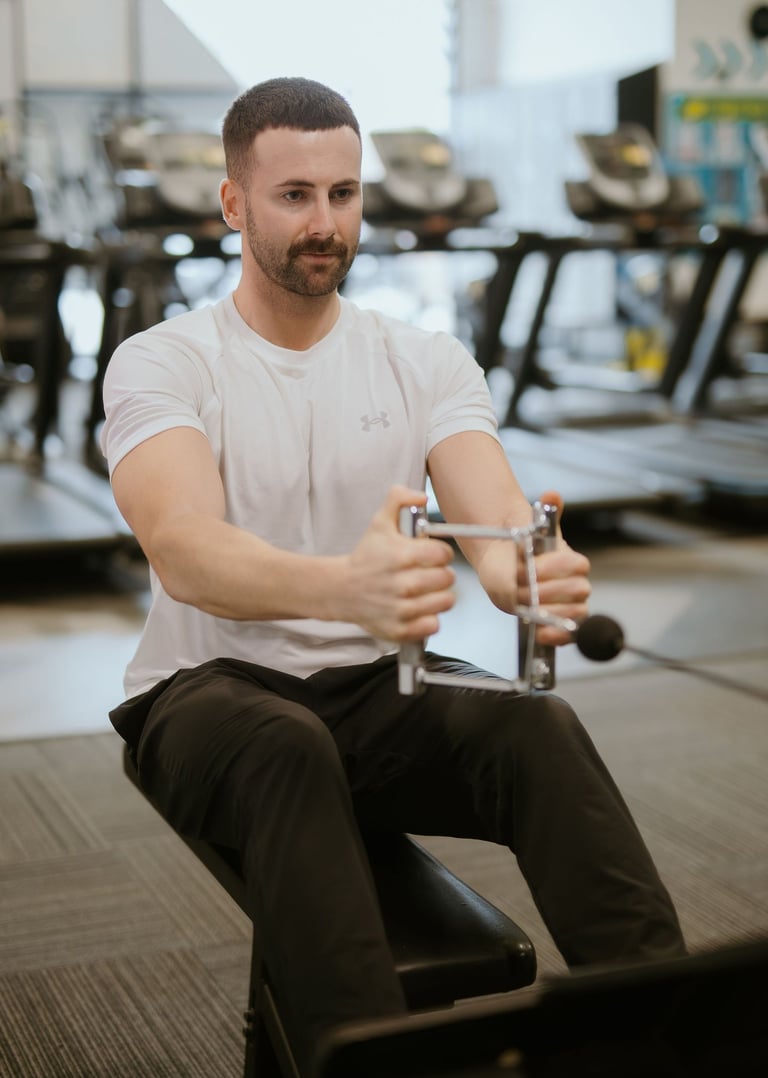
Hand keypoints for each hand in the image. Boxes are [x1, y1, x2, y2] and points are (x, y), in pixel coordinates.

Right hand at [343, 486, 455, 641]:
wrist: (341, 589)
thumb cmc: (366, 556)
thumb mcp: (379, 522)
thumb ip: (399, 499)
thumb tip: (421, 496)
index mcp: (401, 556)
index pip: (443, 554)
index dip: (440, 553)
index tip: (431, 556)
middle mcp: (403, 585)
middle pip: (447, 578)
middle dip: (440, 573)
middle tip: (427, 573)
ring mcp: (401, 609)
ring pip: (445, 602)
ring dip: (439, 596)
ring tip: (425, 591)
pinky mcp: (400, 629)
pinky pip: (433, 625)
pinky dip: (429, 619)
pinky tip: (418, 608)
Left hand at [479, 490, 591, 646]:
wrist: (504, 562)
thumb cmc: (522, 546)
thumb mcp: (533, 526)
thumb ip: (547, 510)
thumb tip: (552, 494)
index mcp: (571, 561)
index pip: (578, 567)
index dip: (556, 568)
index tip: (534, 568)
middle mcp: (573, 584)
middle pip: (578, 591)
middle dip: (551, 591)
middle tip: (528, 588)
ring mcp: (566, 604)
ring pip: (575, 613)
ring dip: (552, 612)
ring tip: (532, 609)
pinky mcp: (556, 621)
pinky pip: (568, 634)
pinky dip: (558, 636)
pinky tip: (543, 633)